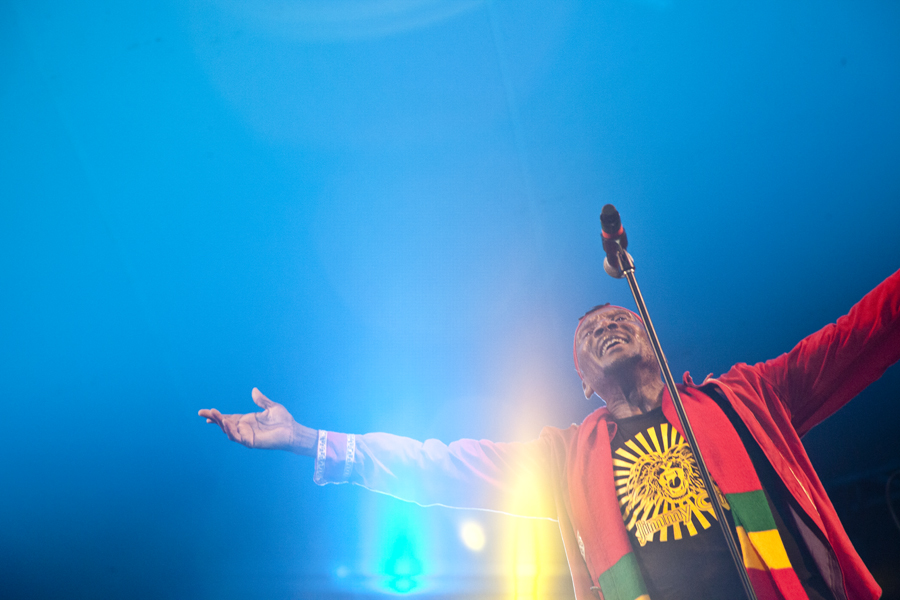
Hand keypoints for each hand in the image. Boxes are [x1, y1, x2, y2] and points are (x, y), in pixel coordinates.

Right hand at [198, 388, 315, 455]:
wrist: (293, 430)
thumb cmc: (283, 420)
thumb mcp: (271, 407)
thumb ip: (261, 400)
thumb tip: (254, 390)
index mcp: (247, 420)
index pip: (228, 418)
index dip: (217, 416)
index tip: (205, 412)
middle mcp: (245, 428)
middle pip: (225, 424)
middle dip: (215, 418)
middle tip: (203, 412)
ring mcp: (247, 436)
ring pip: (229, 431)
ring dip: (221, 423)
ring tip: (214, 415)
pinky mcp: (251, 442)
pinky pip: (238, 437)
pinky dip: (231, 431)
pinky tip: (226, 423)